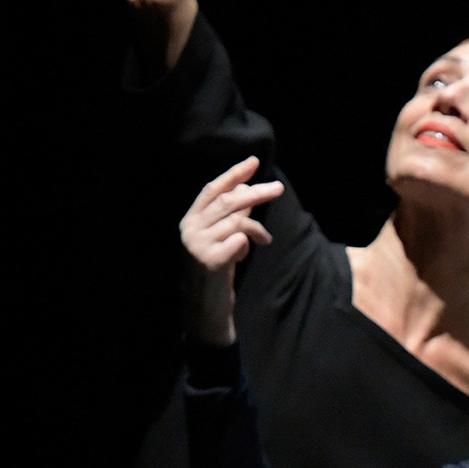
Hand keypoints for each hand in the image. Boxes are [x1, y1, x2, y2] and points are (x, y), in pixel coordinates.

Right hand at [179, 157, 280, 342]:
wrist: (205, 305)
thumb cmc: (216, 268)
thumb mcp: (221, 237)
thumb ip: (231, 214)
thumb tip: (247, 188)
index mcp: (190, 220)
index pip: (213, 189)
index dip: (233, 175)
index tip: (253, 162)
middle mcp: (190, 229)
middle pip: (229, 202)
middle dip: (256, 193)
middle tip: (278, 188)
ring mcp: (197, 245)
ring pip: (237, 222)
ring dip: (256, 229)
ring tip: (264, 239)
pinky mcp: (210, 261)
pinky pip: (239, 241)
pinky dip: (247, 246)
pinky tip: (242, 257)